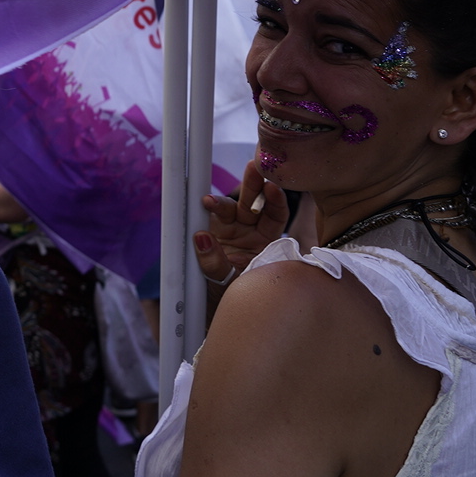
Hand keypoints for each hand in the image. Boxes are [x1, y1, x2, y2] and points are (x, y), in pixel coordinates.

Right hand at [194, 159, 289, 284]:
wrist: (219, 309)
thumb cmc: (236, 296)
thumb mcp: (231, 285)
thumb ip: (216, 264)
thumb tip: (201, 238)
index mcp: (266, 241)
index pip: (275, 215)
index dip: (275, 201)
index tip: (273, 188)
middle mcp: (248, 231)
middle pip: (253, 203)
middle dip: (253, 184)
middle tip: (252, 167)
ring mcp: (228, 230)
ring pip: (228, 207)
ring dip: (220, 201)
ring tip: (208, 201)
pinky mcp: (210, 232)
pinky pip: (207, 217)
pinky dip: (203, 212)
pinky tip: (200, 206)